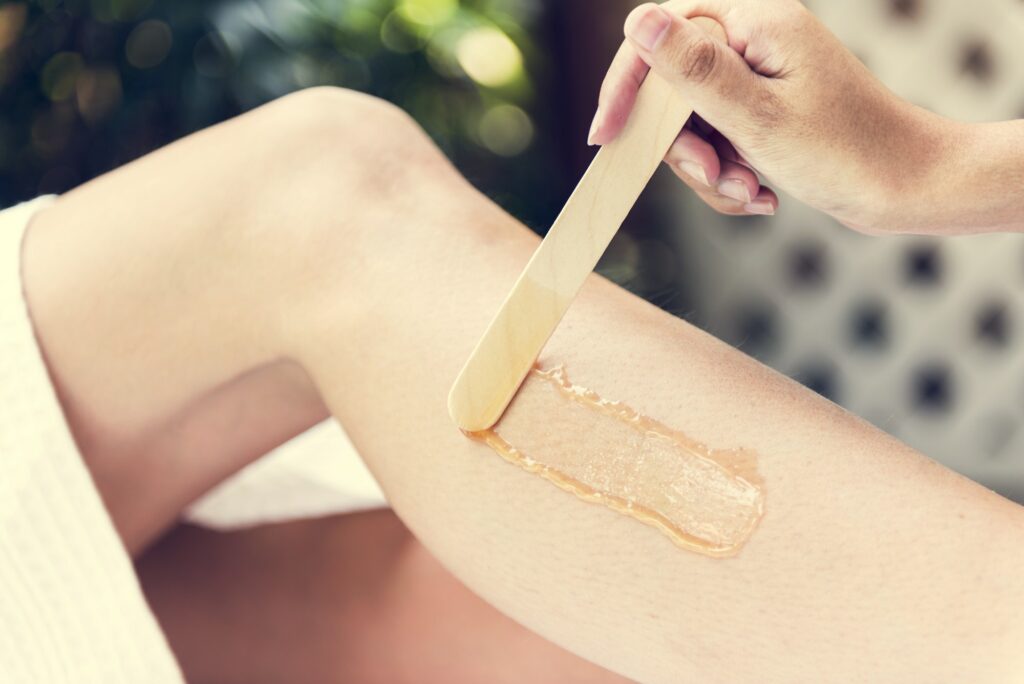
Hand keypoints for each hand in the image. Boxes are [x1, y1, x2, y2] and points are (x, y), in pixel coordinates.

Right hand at [590, 0, 954, 232]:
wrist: (908, 188)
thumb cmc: (846, 153)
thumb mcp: (757, 115)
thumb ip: (693, 68)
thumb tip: (638, 19)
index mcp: (756, 23)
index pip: (661, 36)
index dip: (627, 87)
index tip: (605, 137)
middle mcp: (755, 40)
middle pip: (673, 89)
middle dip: (685, 146)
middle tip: (716, 176)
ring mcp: (760, 76)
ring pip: (691, 124)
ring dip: (711, 170)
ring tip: (750, 193)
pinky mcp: (765, 109)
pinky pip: (717, 142)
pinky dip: (729, 176)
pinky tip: (761, 196)